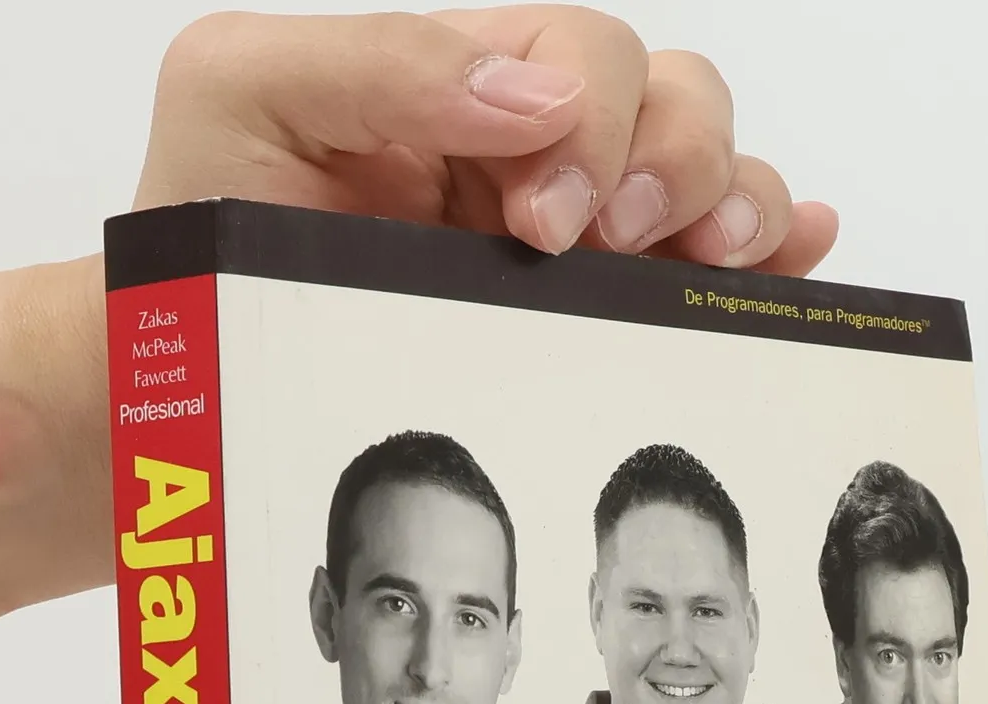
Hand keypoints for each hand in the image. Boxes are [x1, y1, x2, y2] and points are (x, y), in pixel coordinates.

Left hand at [135, 8, 837, 275]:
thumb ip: (379, 61)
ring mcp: (575, 237)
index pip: (580, 52)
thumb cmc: (206, 220)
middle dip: (669, 161)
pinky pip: (714, 263)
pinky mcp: (595, 317)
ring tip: (706, 260)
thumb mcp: (242, 93)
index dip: (590, 121)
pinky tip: (794, 255)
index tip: (539, 221)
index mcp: (465, 85)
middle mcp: (534, 151)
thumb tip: (535, 96)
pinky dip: (772, 253)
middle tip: (609, 243)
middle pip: (671, 99)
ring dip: (732, 204)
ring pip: (710, 172)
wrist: (193, 369)